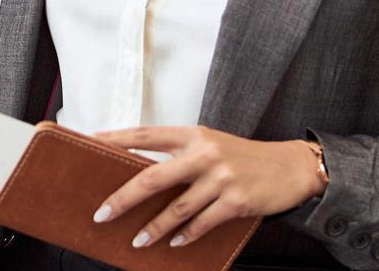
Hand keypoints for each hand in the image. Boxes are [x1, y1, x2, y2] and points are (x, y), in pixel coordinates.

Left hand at [90, 126, 325, 248]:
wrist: (290, 167)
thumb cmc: (243, 158)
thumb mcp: (211, 145)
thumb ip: (180, 156)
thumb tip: (140, 176)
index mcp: (193, 135)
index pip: (145, 134)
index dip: (114, 139)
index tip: (88, 143)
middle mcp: (204, 153)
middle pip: (152, 176)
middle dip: (122, 198)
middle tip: (101, 213)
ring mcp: (220, 178)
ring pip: (175, 208)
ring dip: (153, 228)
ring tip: (136, 240)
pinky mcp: (236, 201)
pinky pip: (201, 223)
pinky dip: (185, 236)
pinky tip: (173, 243)